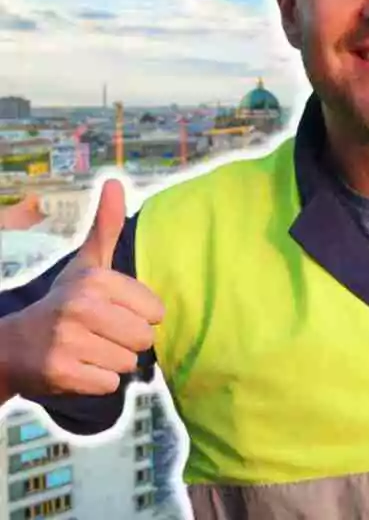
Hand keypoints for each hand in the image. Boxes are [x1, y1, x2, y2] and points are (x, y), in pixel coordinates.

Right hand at [0, 180, 163, 396]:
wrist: (14, 345)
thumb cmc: (65, 302)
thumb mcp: (87, 263)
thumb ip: (107, 227)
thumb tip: (116, 181)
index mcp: (95, 280)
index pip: (155, 311)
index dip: (139, 316)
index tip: (112, 312)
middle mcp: (81, 308)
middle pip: (145, 339)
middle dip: (127, 341)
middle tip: (101, 334)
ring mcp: (69, 342)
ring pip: (128, 363)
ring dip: (112, 361)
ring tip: (88, 350)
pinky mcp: (61, 374)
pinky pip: (109, 385)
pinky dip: (97, 381)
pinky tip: (78, 368)